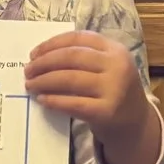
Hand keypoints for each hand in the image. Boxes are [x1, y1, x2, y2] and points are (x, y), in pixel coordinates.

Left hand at [26, 31, 163, 163]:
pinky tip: (42, 99)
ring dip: (44, 81)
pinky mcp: (106, 112)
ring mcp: (113, 89)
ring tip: (31, 85)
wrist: (136, 124)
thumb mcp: (109, 67)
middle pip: (71, 57)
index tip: (34, 53)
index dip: (52, 43)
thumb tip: (42, 56)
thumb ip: (85, 57)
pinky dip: (54, 100)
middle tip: (28, 70)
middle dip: (44, 62)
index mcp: (115, 50)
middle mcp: (117, 66)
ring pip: (69, 79)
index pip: (78, 38)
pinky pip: (72, 103)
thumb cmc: (114, 92)